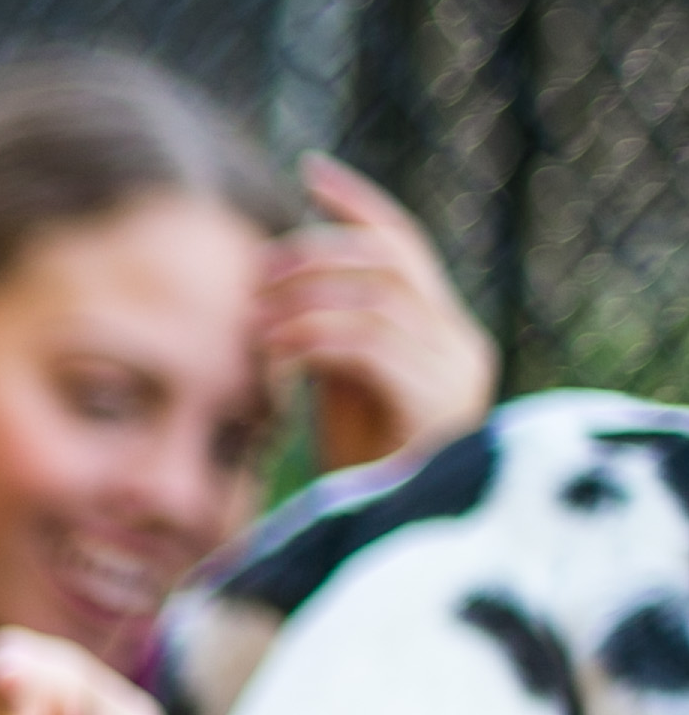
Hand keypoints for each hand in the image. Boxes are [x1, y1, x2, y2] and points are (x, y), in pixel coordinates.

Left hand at [255, 155, 497, 472]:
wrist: (379, 544)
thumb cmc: (354, 471)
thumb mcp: (339, 385)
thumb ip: (329, 330)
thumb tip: (276, 277)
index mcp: (442, 333)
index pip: (405, 245)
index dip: (357, 204)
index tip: (309, 170)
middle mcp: (460, 345)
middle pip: (390, 262)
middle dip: (316, 254)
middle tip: (258, 271)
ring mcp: (455, 375)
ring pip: (375, 300)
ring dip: (304, 302)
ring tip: (254, 321)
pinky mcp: (435, 407)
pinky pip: (369, 348)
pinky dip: (313, 340)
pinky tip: (273, 353)